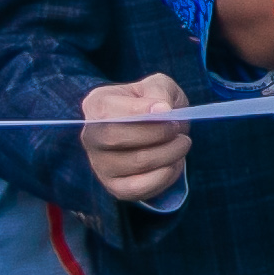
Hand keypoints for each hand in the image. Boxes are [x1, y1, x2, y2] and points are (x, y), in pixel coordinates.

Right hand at [78, 74, 192, 202]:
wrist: (156, 128)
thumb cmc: (153, 103)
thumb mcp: (158, 85)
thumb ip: (159, 91)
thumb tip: (161, 109)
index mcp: (96, 105)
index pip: (107, 111)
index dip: (138, 111)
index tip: (167, 109)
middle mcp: (91, 136)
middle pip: (116, 138)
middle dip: (157, 133)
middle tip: (178, 127)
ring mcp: (100, 165)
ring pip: (135, 163)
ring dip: (169, 153)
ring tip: (182, 143)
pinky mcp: (114, 186)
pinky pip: (139, 188)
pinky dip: (165, 176)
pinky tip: (174, 163)